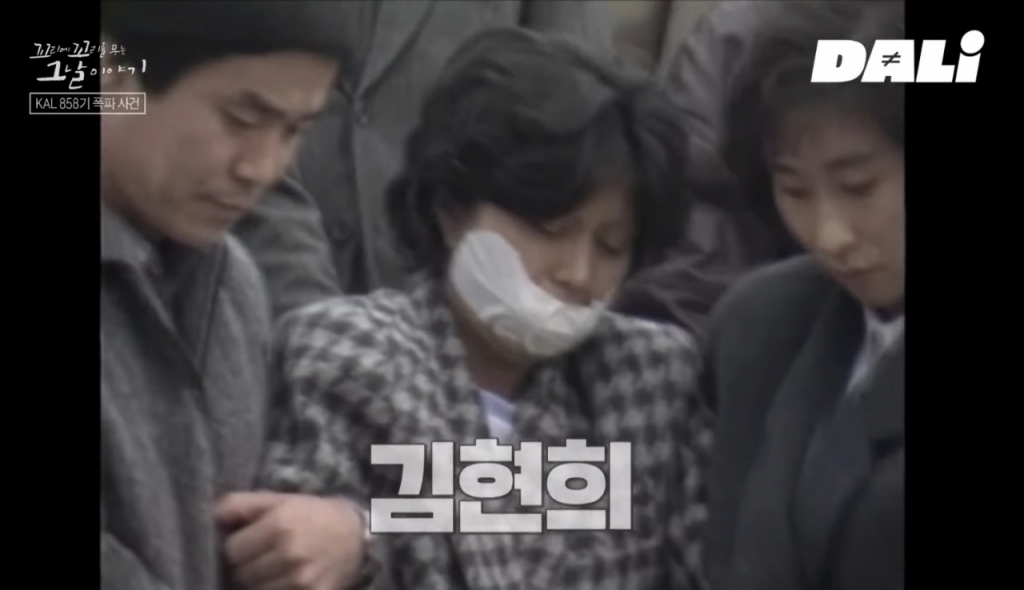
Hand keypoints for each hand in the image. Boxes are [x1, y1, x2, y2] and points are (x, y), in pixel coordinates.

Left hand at [215, 492, 365, 589]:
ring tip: (275, 568)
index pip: (232, 550)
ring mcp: (302, 580)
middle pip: (242, 574)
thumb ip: (242, 504)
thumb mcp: (280, 500)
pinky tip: (285, 580)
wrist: (356, 535)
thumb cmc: (312, 515)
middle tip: (263, 556)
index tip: (249, 543)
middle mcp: (291, 553)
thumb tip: (209, 515)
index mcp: (280, 524)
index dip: (237, 547)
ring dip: (261, 582)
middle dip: (247, 566)